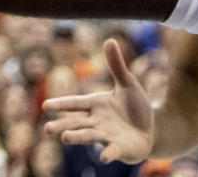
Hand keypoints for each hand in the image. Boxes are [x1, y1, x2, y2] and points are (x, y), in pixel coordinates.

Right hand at [43, 38, 155, 163]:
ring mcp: (107, 136)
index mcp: (96, 104)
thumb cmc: (135, 106)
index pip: (75, 103)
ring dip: (77, 137)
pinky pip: (113, 151)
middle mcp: (97, 121)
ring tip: (64, 138)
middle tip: (47, 129)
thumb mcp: (127, 82)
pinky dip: (108, 154)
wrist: (151, 129)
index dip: (60, 104)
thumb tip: (110, 39)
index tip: (45, 106)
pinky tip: (104, 158)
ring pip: (89, 136)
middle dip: (62, 125)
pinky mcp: (120, 148)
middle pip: (76, 123)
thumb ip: (116, 65)